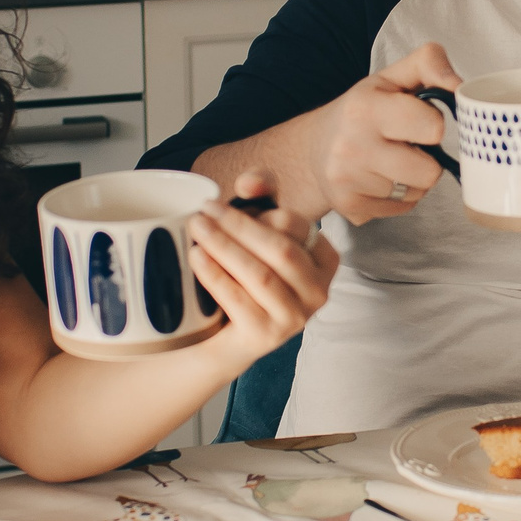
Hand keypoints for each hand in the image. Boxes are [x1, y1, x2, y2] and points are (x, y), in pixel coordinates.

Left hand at [192, 173, 340, 362]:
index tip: (221, 204)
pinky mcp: (267, 337)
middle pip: (280, 249)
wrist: (222, 336)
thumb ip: (260, 195)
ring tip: (196, 229)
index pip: (296, 225)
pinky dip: (216, 275)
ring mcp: (295, 318)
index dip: (261, 210)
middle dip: (238, 225)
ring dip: (224, 246)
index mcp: (324, 259)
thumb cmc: (244, 274)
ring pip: (261, 275)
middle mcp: (318, 291)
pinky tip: (197, 257)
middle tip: (203, 211)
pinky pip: (240, 300)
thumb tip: (249, 182)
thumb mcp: (256, 231)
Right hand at [291, 43, 462, 223]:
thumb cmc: (362, 110)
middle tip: (407, 147)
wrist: (314, 147)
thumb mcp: (391, 77)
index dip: (433, 125)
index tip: (417, 121)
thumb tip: (459, 86)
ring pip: (418, 192)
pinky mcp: (350, 208)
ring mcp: (348, 181)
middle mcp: (351, 146)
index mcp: (365, 108)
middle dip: (427, 160)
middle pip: (429, 173)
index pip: (433, 128)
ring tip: (391, 162)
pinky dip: (399, 197)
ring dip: (413, 179)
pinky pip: (403, 209)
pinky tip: (381, 180)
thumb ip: (429, 63)